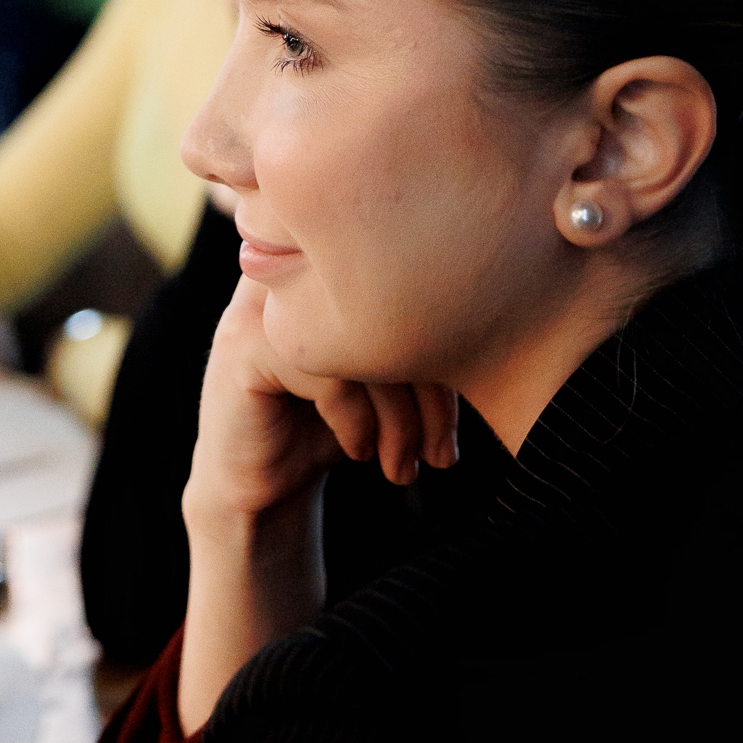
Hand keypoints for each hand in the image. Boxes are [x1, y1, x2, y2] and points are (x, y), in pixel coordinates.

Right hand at [185, 279, 458, 527]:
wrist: (261, 484)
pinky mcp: (243, 345)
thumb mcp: (390, 375)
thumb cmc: (335, 421)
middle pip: (392, 308)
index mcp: (338, 259)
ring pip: (361, 342)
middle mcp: (299, 265)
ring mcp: (263, 299)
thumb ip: (425, 337)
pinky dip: (356, 423)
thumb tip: (500, 332)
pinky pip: (324, 372)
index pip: (418, 284)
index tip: (460, 420)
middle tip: (441, 454)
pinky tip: (359, 451)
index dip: (451, 350)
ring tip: (403, 466)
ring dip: (397, 419)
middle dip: (430, 393)